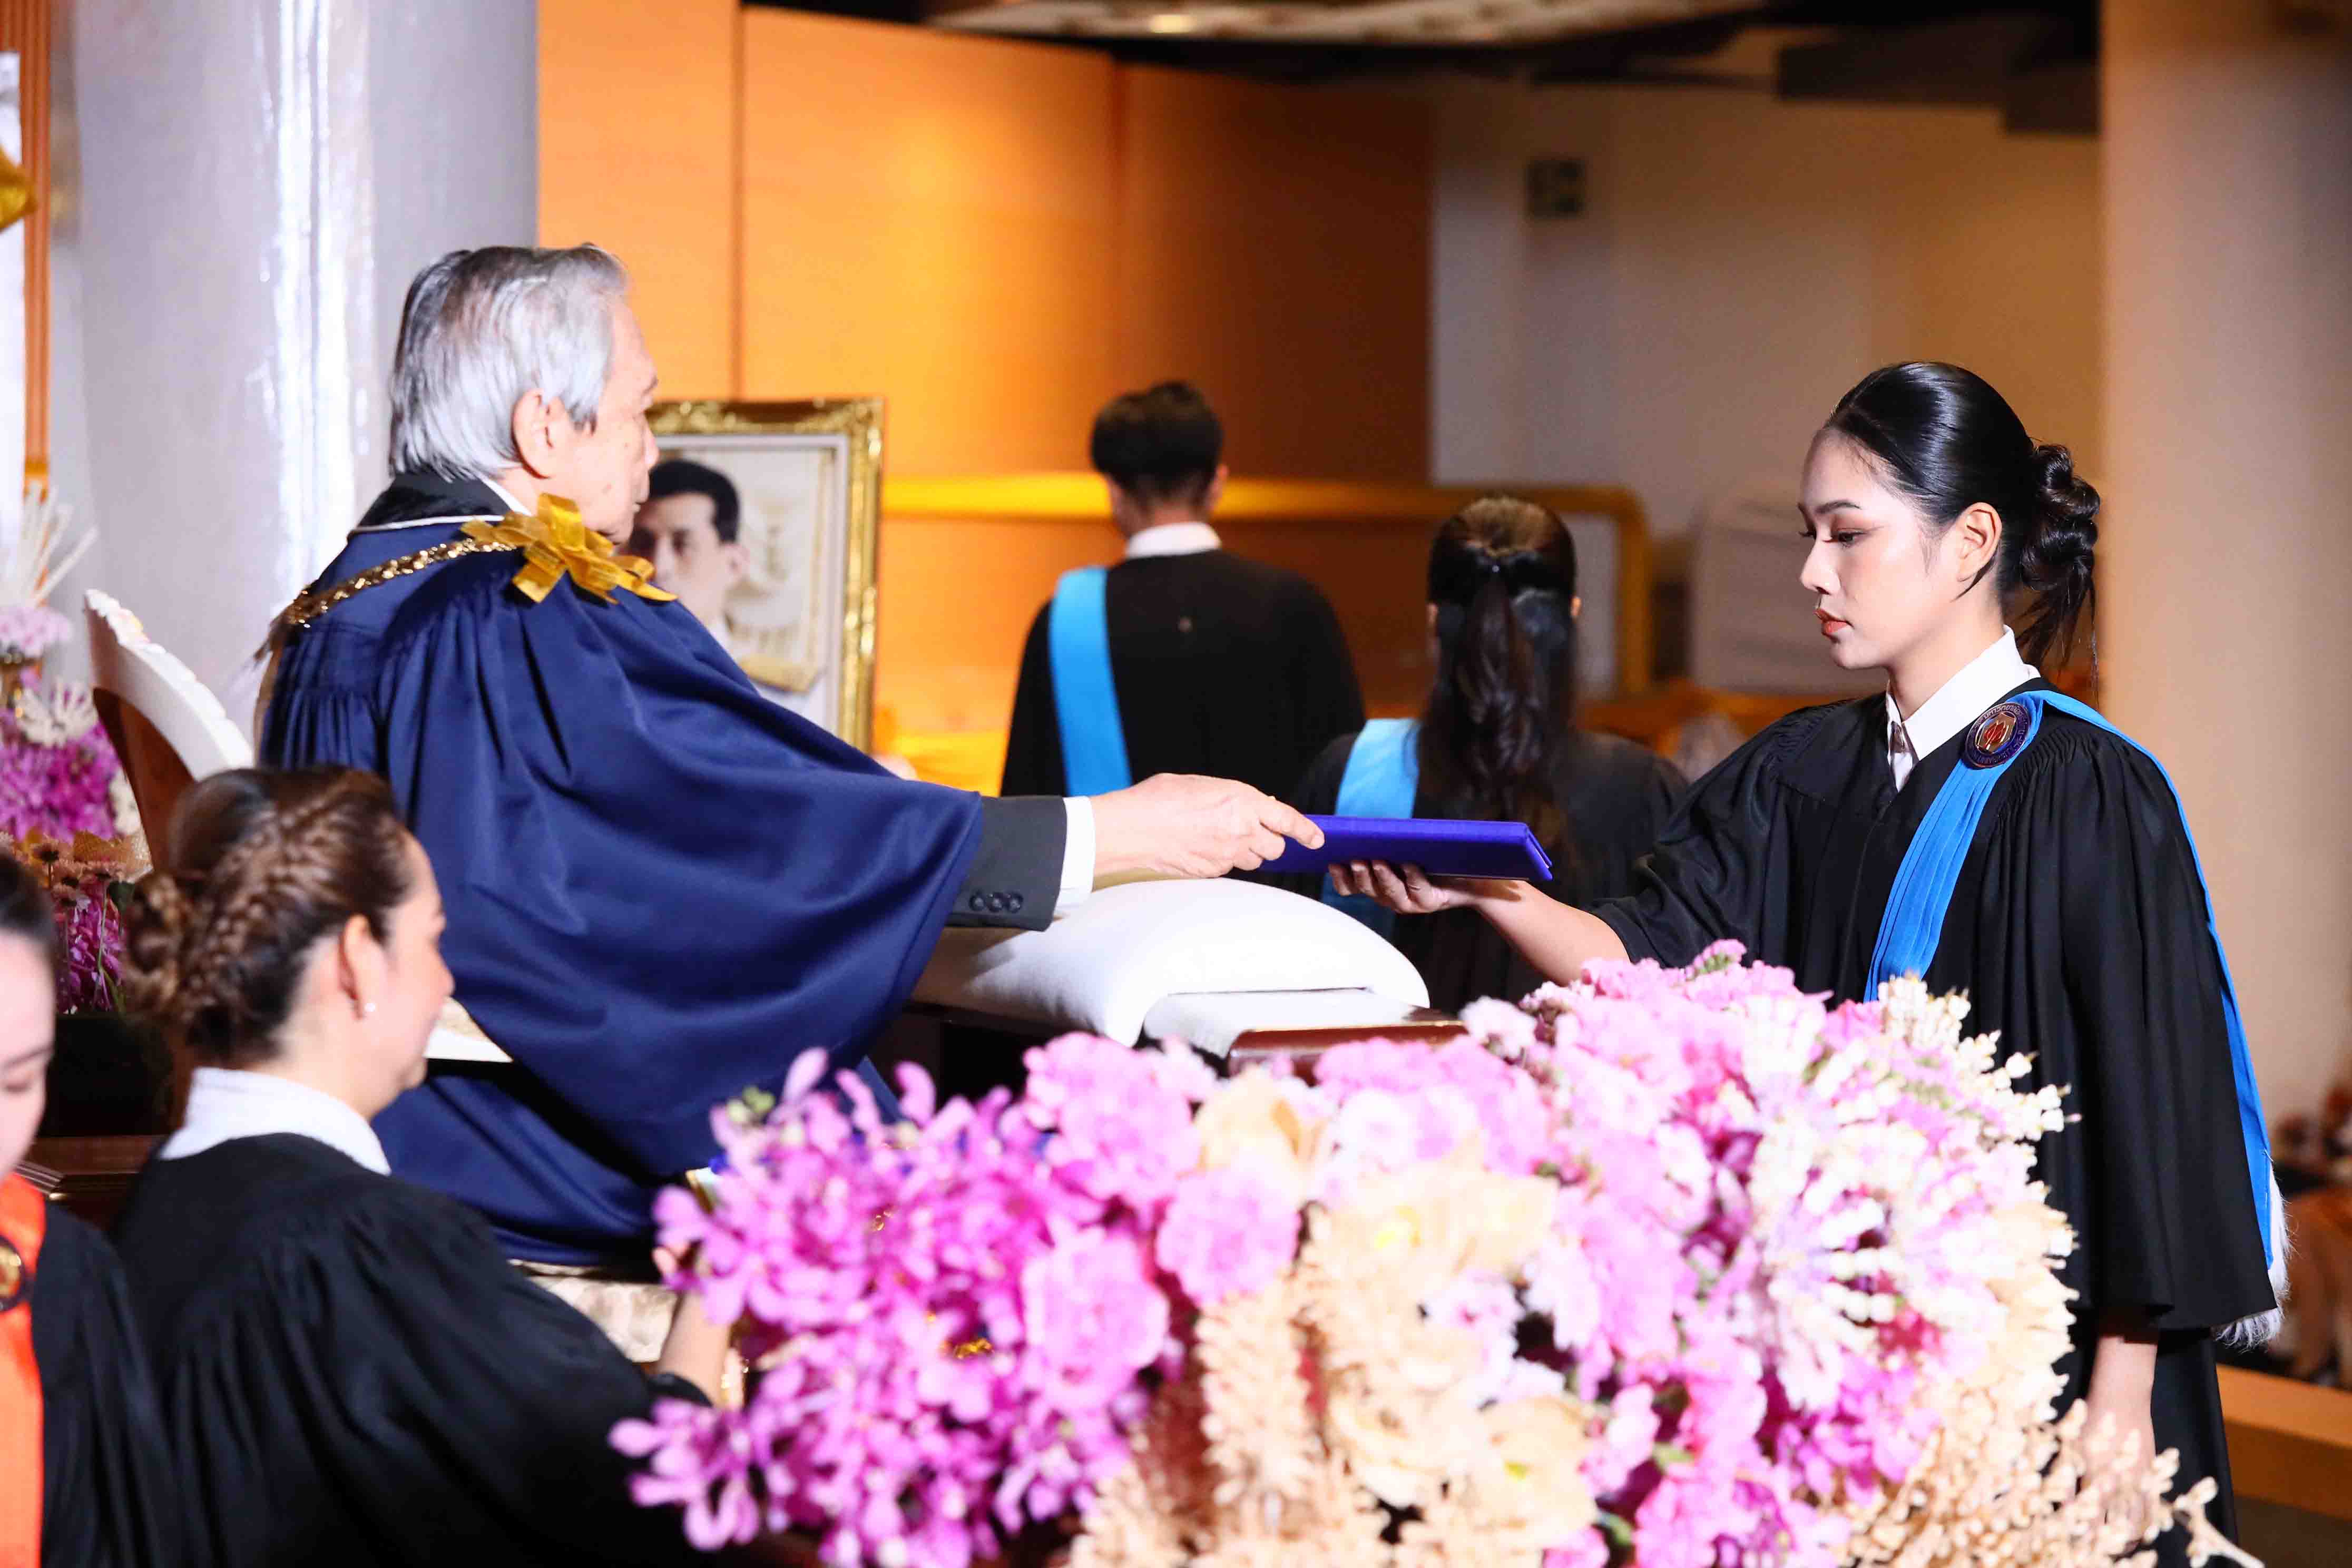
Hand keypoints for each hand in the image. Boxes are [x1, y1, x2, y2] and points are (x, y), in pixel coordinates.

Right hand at [652, 1245, 732, 1401]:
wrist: (679, 1390)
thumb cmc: (694, 1344)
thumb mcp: (701, 1298)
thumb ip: (708, 1266)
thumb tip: (714, 1232)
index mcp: (740, 1292)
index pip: (731, 1253)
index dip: (714, 1235)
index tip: (695, 1221)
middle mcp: (730, 1297)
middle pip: (715, 1261)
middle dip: (694, 1244)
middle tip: (672, 1232)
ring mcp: (711, 1308)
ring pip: (697, 1272)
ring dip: (680, 1257)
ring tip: (662, 1244)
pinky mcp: (691, 1319)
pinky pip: (686, 1286)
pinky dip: (674, 1272)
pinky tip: (659, 1258)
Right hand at [1090, 773, 1323, 878]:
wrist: (1133, 828)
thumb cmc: (1160, 798)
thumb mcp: (1202, 785)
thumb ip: (1232, 797)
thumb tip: (1252, 805)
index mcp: (1242, 801)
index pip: (1288, 820)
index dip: (1307, 831)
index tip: (1316, 838)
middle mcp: (1241, 830)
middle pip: (1275, 847)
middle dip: (1269, 841)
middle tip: (1251, 832)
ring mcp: (1227, 855)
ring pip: (1253, 860)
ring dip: (1246, 852)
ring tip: (1218, 837)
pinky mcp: (1212, 872)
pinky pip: (1229, 869)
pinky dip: (1223, 860)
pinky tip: (1201, 848)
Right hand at [1326, 860, 1519, 914]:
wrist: (1472, 877)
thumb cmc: (1435, 859)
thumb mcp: (1405, 850)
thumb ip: (1385, 844)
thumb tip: (1365, 826)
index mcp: (1380, 887)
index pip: (1352, 889)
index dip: (1341, 879)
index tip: (1333, 862)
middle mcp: (1392, 899)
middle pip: (1369, 890)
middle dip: (1360, 876)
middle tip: (1355, 859)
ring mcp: (1411, 903)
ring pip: (1391, 894)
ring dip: (1383, 878)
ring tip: (1377, 862)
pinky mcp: (1430, 902)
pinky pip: (1418, 890)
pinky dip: (1413, 877)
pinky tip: (1409, 864)